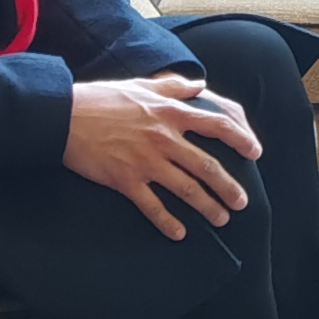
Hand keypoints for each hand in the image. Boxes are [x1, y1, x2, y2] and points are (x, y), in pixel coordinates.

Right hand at [64, 72, 261, 239]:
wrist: (63, 116)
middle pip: (206, 165)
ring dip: (207, 206)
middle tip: (243, 202)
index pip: (216, 125)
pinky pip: (153, 206)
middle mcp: (163, 138)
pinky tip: (180, 234)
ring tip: (222, 219)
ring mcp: (145, 161)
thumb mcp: (141, 85)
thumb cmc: (102, 99)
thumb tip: (201, 85)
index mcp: (170, 113)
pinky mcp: (125, 180)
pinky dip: (168, 222)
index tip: (255, 152)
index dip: (241, 139)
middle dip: (229, 186)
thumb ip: (174, 87)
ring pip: (185, 188)